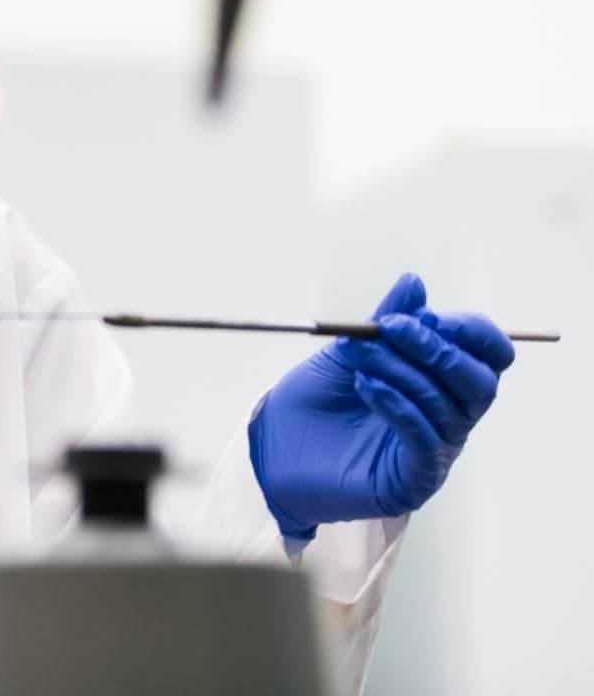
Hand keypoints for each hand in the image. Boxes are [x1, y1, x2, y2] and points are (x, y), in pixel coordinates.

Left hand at [248, 273, 514, 539]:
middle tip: (391, 328)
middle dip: (437, 349)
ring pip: (445, 406)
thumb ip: (386, 320)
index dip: (470, 332)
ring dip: (401, 371)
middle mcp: (450, 419)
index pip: (490, 357)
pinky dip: (398, 406)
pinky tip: (367, 387)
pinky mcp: (413, 481)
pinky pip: (423, 440)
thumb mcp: (349, 351)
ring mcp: (435, 452)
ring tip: (358, 355)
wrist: (275, 449)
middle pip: (479, 383)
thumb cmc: (316, 402)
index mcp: (444, 383)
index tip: (428, 315)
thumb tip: (413, 283)